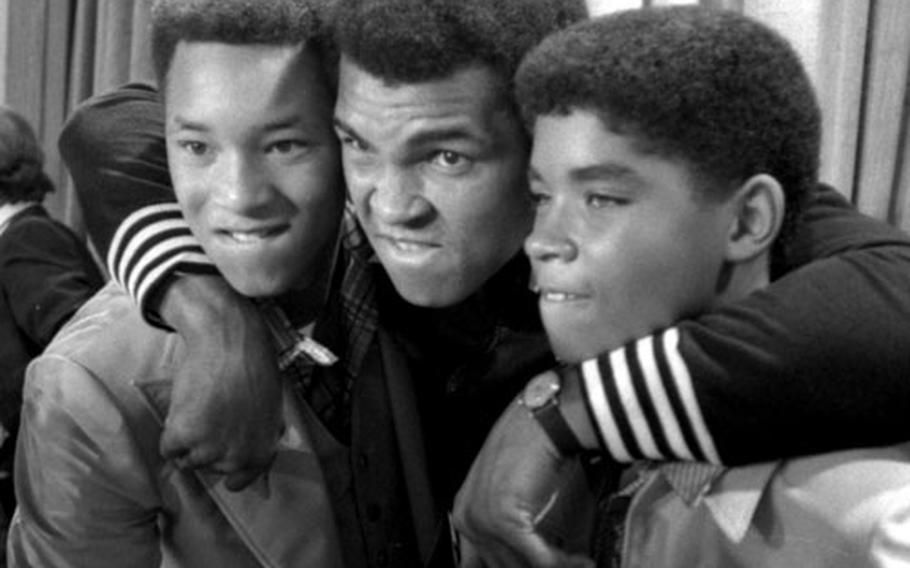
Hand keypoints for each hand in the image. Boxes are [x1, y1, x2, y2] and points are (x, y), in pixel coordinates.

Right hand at [158, 275, 283, 490]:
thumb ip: (261, 433)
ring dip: (187, 441)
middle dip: (208, 447)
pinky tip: (183, 407)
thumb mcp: (269, 406)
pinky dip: (169, 431)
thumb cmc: (253, 366)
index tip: (225, 475)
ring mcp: (208, 448)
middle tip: (209, 418)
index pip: (242, 479)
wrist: (230, 341)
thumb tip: (257, 445)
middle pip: (210, 468)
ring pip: (186, 460)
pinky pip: (168, 448)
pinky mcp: (183, 435)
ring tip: (196, 409)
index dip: (231, 475)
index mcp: (260, 451)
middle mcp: (235, 457)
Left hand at [452, 391, 594, 567]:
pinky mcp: (506, 521)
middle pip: (503, 565)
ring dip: (559, 566)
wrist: (543, 420)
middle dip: (535, 567)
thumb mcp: (507, 484)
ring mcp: (483, 520)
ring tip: (581, 563)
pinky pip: (541, 558)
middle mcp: (468, 518)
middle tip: (568, 564)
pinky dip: (566, 562)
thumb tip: (526, 551)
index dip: (514, 565)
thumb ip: (506, 518)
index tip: (540, 565)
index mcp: (464, 512)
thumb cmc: (531, 443)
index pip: (480, 561)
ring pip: (523, 565)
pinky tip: (583, 561)